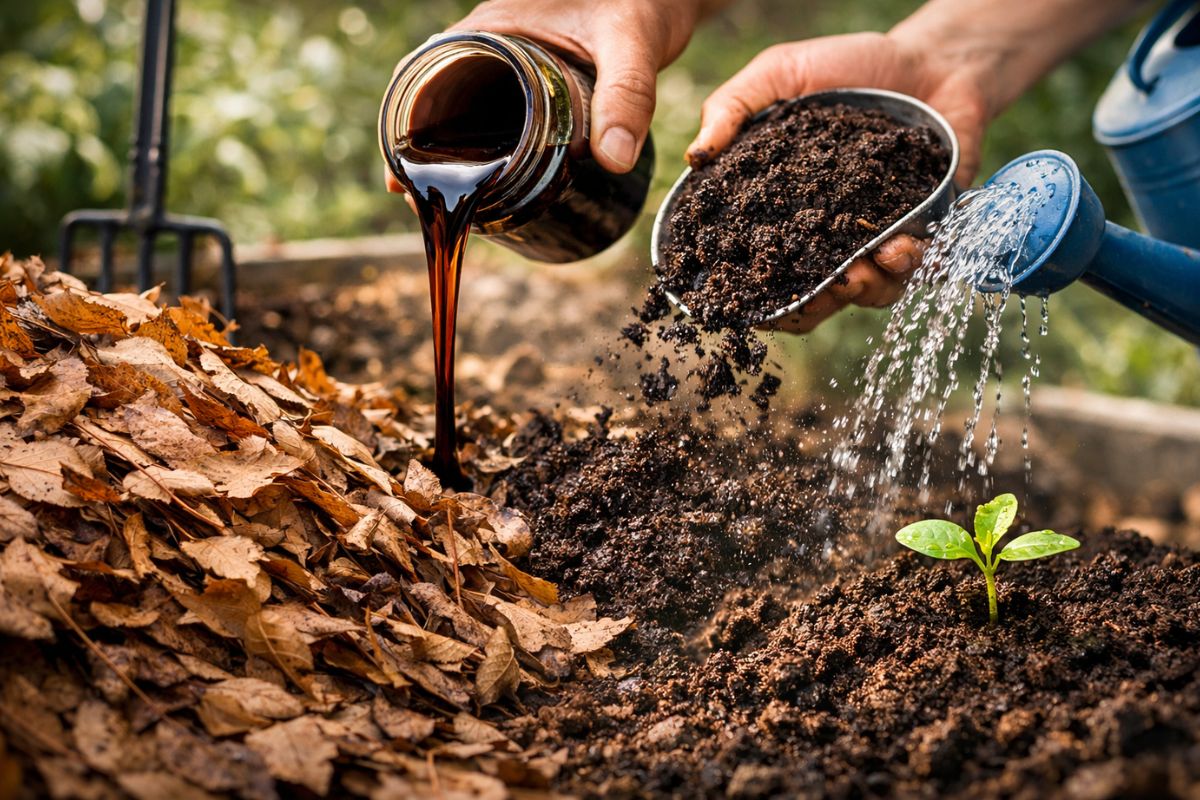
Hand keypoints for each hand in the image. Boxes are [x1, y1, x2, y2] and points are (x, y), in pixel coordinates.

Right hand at [383, 0, 710, 195]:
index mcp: (492, 25)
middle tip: (422, 205)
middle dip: (422, 153)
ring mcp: (507, 61)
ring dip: (450, 156)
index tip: (400, 176)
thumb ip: (627, 97)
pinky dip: (481, 149)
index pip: (423, 72)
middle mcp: (489, 41)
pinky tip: (490, 187)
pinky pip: (491, 114)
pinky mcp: (530, 79)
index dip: (402, 125)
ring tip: (453, 207)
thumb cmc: (644, 2)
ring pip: (460, 112)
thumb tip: (614, 162)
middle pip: (434, 101)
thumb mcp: (633, 45)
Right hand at [687, 31, 990, 333]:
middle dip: (815, 306)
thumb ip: (732, 106)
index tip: (750, 302)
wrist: (929, 58)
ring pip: (866, 293)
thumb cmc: (848, 66)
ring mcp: (874, 239)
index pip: (758, 269)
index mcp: (781, 210)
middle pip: (813, 299)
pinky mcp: (922, 233)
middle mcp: (825, 234)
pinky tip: (901, 246)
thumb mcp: (780, 73)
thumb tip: (694, 157)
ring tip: (866, 268)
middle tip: (820, 289)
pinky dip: (907, 268)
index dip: (752, 295)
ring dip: (865, 291)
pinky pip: (915, 270)